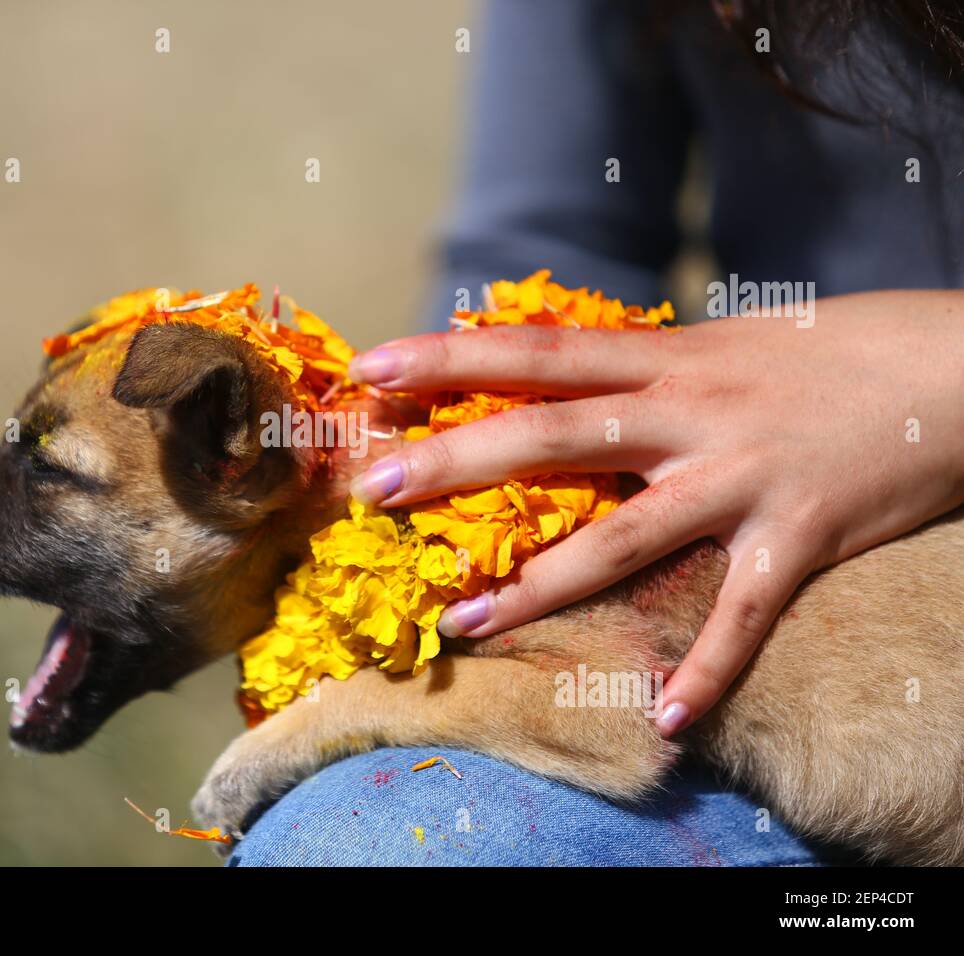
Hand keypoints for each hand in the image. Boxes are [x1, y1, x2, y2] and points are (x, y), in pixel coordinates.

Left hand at [346, 291, 963, 734]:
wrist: (955, 364)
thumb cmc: (829, 352)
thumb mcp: (723, 343)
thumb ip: (643, 367)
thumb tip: (560, 373)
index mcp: (669, 358)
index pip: (540, 352)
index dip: (451, 355)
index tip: (373, 368)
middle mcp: (694, 412)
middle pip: (554, 434)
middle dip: (458, 460)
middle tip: (375, 487)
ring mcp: (744, 476)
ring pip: (622, 536)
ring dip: (538, 585)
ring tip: (462, 621)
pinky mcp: (802, 536)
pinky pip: (745, 616)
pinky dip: (706, 669)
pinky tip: (664, 719)